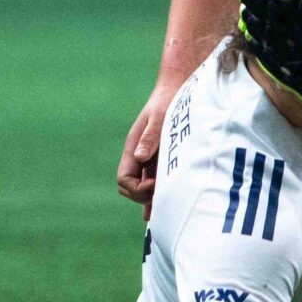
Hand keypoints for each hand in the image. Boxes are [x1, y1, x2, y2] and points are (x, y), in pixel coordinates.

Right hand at [117, 83, 174, 206]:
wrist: (176, 90)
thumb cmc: (167, 102)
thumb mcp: (159, 117)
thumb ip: (150, 136)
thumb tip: (139, 157)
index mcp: (133, 149)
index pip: (124, 180)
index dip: (136, 188)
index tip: (155, 184)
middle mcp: (139, 157)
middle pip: (130, 188)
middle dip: (143, 196)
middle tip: (165, 194)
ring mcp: (150, 160)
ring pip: (144, 187)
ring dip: (153, 199)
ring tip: (167, 211)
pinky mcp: (162, 159)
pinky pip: (156, 182)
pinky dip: (159, 194)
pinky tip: (166, 206)